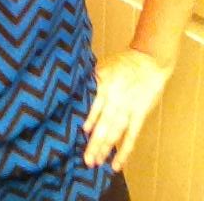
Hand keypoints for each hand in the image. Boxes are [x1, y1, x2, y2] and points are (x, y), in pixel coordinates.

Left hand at [82, 48, 173, 171]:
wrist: (149, 61)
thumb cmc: (123, 63)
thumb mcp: (104, 66)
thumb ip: (92, 80)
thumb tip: (74, 91)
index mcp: (105, 86)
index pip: (95, 108)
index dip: (89, 121)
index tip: (81, 134)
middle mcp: (116, 100)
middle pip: (104, 125)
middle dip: (95, 143)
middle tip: (87, 160)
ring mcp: (129, 109)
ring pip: (115, 133)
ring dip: (106, 149)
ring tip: (96, 163)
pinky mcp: (140, 116)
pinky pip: (131, 136)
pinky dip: (124, 150)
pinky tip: (117, 163)